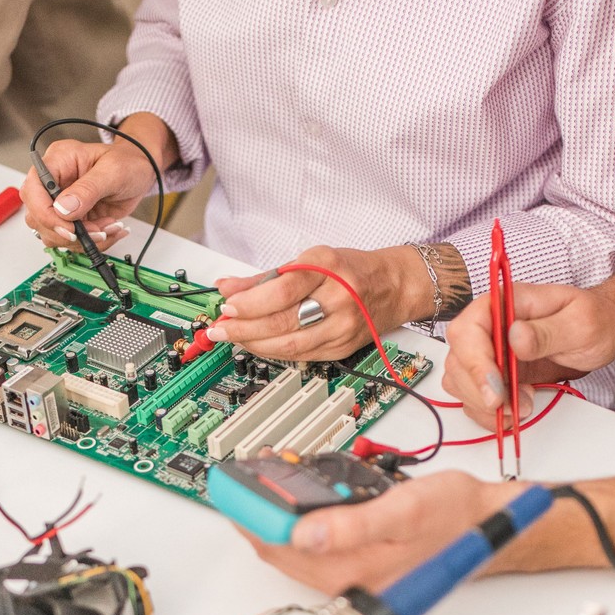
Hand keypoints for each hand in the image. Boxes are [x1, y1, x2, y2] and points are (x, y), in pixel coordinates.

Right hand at [19, 137, 152, 254]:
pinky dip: (93, 242)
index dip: (46, 213)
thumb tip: (63, 208)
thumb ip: (87, 189)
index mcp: (58, 161)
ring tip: (108, 227)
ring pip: (53, 234)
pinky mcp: (72, 219)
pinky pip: (72, 240)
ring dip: (83, 239)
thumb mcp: (112, 171)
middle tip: (96, 230)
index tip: (69, 228)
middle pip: (38, 216)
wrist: (139, 172)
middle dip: (68, 231)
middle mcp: (54, 182)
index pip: (33, 189)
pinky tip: (110, 229)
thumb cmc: (127, 162)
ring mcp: (61, 203)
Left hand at [210, 244, 431, 362]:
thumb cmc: (351, 269)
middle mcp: (339, 299)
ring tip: (232, 338)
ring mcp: (342, 327)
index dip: (251, 302)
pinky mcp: (342, 348)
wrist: (394, 287)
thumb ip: (267, 277)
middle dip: (244, 327)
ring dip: (254, 344)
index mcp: (329, 268)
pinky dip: (273, 351)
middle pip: (283, 320)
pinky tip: (257, 345)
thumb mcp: (311, 260)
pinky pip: (300, 355)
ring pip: (290, 345)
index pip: (283, 290)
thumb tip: (228, 287)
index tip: (227, 307)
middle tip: (219, 329)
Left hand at [246, 471, 520, 594]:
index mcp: (349, 571)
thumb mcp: (405, 509)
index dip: (248, 512)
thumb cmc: (455, 516)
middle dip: (258, 507)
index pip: (276, 546)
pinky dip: (301, 515)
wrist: (489, 523)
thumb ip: (352, 525)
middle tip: (250, 470)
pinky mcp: (357, 560)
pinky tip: (307, 490)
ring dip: (278, 509)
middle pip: (278, 546)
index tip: (229, 484)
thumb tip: (302, 535)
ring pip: (293, 542)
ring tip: (274, 472)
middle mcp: (345, 579)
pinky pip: (314, 539)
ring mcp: (350, 571)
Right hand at [443, 283, 614, 425]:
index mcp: (505, 303)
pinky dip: (489, 412)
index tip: (497, 388)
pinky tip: (515, 411)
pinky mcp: (495, 372)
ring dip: (483, 404)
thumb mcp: (582, 323)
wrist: (603, 332)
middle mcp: (490, 325)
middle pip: (459, 359)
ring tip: (523, 405)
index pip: (469, 330)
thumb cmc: (595, 320)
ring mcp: (489, 350)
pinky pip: (474, 395)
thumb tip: (515, 337)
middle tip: (510, 407)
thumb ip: (548, 331)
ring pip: (460, 381)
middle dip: (479, 390)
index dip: (475, 362)